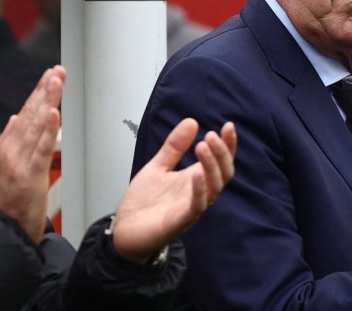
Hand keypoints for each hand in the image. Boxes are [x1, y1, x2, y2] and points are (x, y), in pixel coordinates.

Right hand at [0, 66, 66, 243]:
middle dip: (45, 90)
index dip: (38, 92)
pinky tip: (55, 113)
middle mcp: (12, 149)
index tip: (50, 75)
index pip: (26, 112)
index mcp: (9, 145)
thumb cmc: (12, 197)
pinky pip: (41, 148)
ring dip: (47, 101)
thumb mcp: (9, 163)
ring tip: (56, 81)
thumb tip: (16, 117)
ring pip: (36, 125)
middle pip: (31, 114)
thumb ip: (14, 139)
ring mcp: (20, 161)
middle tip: (57, 71)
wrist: (6, 227)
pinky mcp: (30, 174)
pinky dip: (48, 130)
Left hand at [111, 118, 236, 263]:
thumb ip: (174, 147)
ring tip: (203, 146)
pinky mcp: (181, 221)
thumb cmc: (143, 202)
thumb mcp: (158, 167)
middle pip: (225, 173)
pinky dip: (199, 190)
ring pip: (214, 187)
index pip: (221, 160)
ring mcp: (192, 207)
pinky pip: (197, 206)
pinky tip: (196, 174)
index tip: (228, 126)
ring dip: (212, 166)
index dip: (228, 144)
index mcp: (196, 178)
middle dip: (222, 153)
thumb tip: (192, 121)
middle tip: (211, 135)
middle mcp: (200, 192)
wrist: (123, 231)